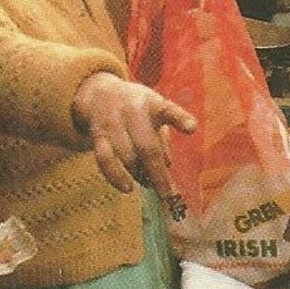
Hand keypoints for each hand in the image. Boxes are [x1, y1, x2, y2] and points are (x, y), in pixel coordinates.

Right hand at [71, 71, 195, 197]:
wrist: (100, 94)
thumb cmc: (137, 109)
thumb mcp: (155, 112)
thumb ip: (163, 137)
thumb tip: (167, 165)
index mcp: (152, 104)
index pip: (168, 110)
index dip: (180, 119)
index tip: (191, 128)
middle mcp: (132, 111)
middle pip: (147, 146)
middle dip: (159, 173)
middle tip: (169, 194)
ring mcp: (113, 123)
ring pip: (127, 156)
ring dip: (140, 175)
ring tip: (151, 185)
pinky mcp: (97, 135)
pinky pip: (105, 159)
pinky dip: (116, 176)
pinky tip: (127, 187)